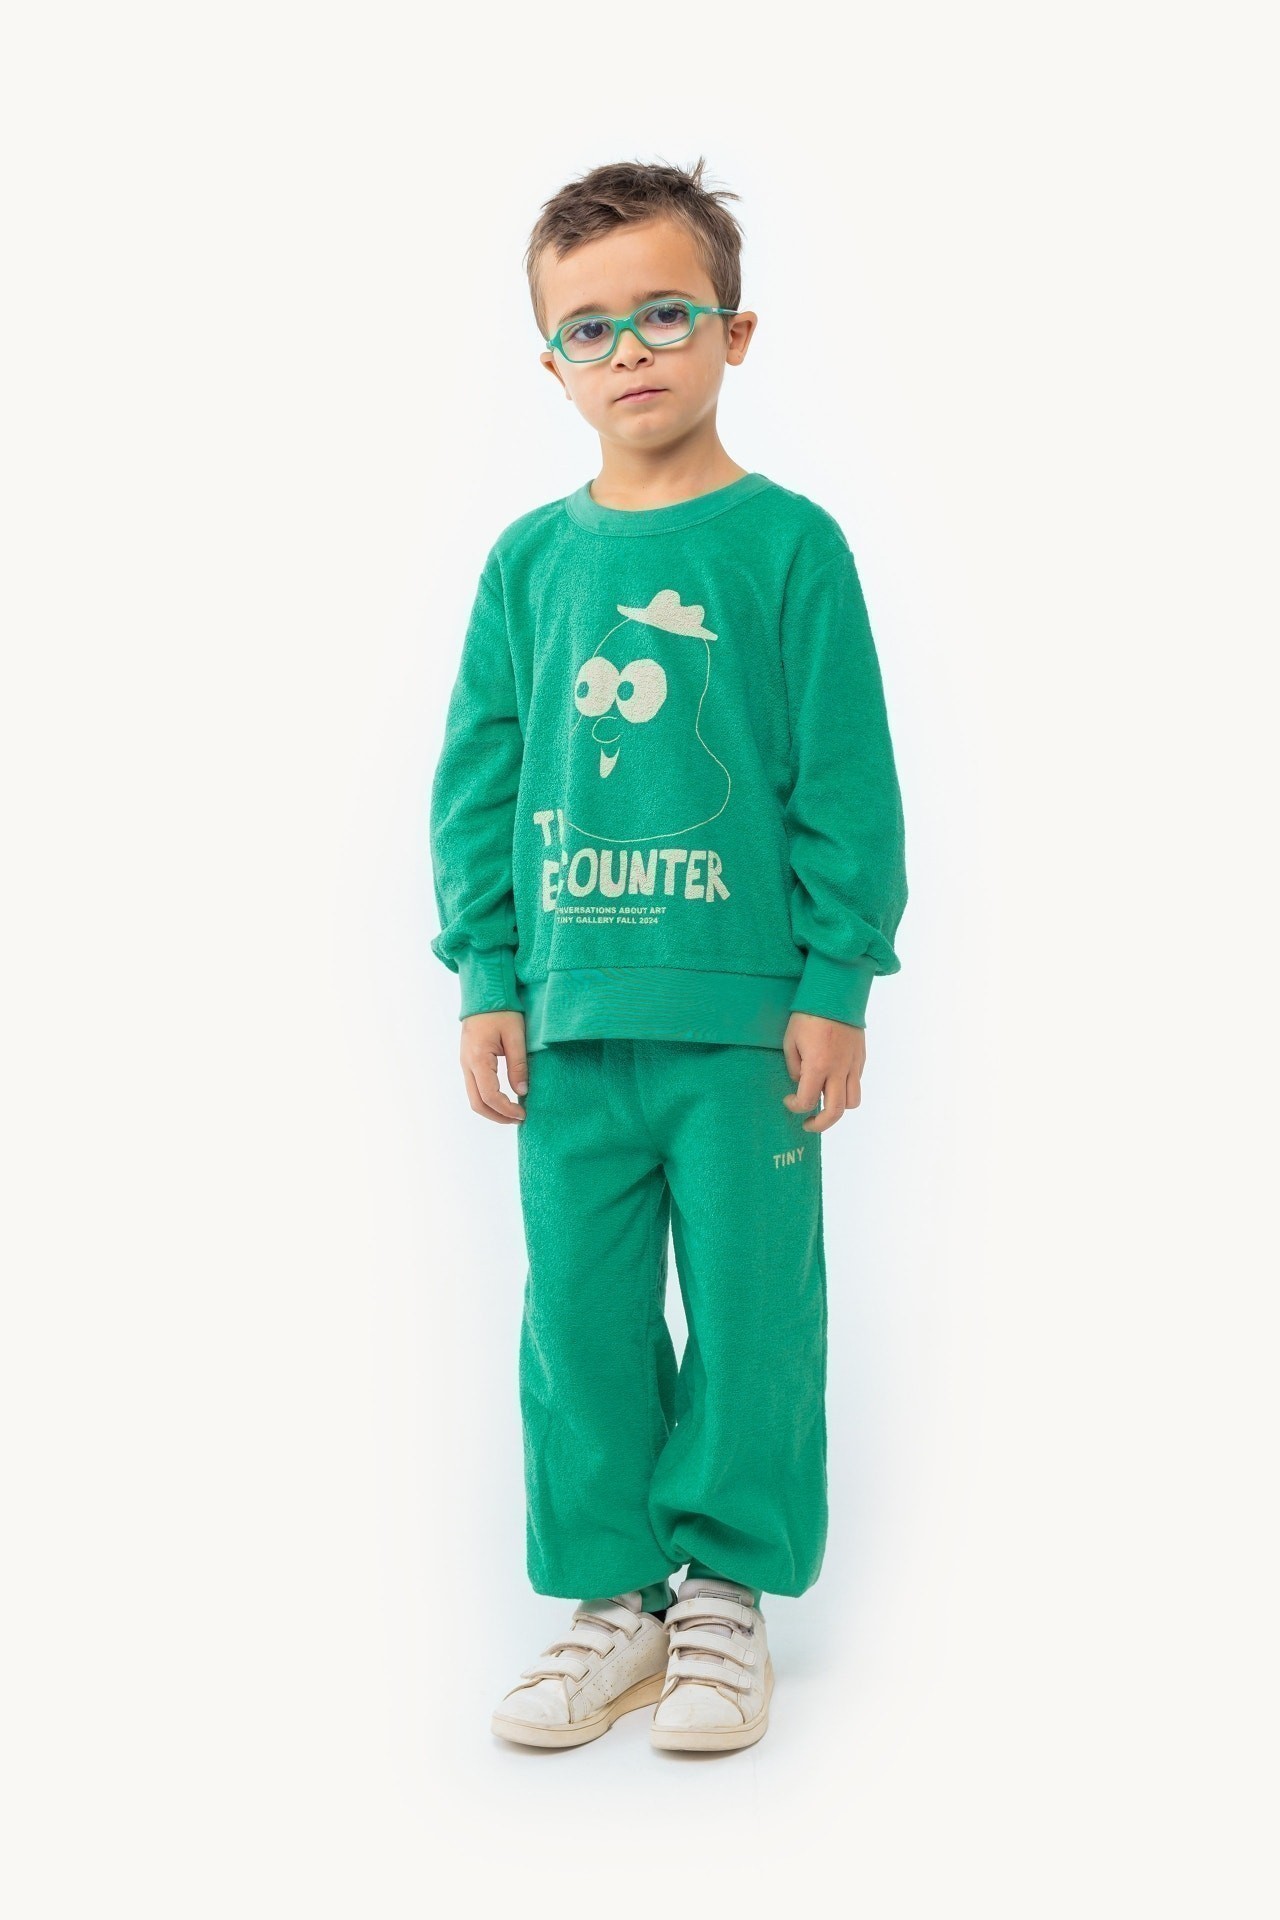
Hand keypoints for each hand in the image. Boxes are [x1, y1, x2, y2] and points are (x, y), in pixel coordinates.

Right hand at [460, 1010, 528, 1122]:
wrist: (483, 993)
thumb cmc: (501, 1010)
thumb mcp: (516, 1036)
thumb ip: (518, 1065)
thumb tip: (522, 1092)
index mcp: (477, 1059)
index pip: (490, 1096)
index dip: (506, 1110)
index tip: (523, 1114)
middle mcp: (466, 1064)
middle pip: (477, 1103)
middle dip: (497, 1116)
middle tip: (519, 1118)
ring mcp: (464, 1063)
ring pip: (473, 1097)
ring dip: (492, 1110)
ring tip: (513, 1112)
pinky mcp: (468, 1061)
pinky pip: (474, 1087)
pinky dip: (488, 1099)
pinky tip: (504, 1099)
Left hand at [782, 1012, 864, 1132]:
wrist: (835, 992)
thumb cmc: (807, 1014)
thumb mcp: (790, 1040)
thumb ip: (794, 1067)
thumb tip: (800, 1081)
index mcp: (818, 1066)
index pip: (807, 1101)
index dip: (795, 1107)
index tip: (788, 1100)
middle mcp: (839, 1070)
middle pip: (836, 1112)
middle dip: (820, 1123)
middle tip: (808, 1122)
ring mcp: (853, 1065)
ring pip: (853, 1101)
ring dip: (838, 1108)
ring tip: (824, 1103)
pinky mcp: (861, 1057)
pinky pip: (857, 1083)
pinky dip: (846, 1089)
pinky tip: (833, 1081)